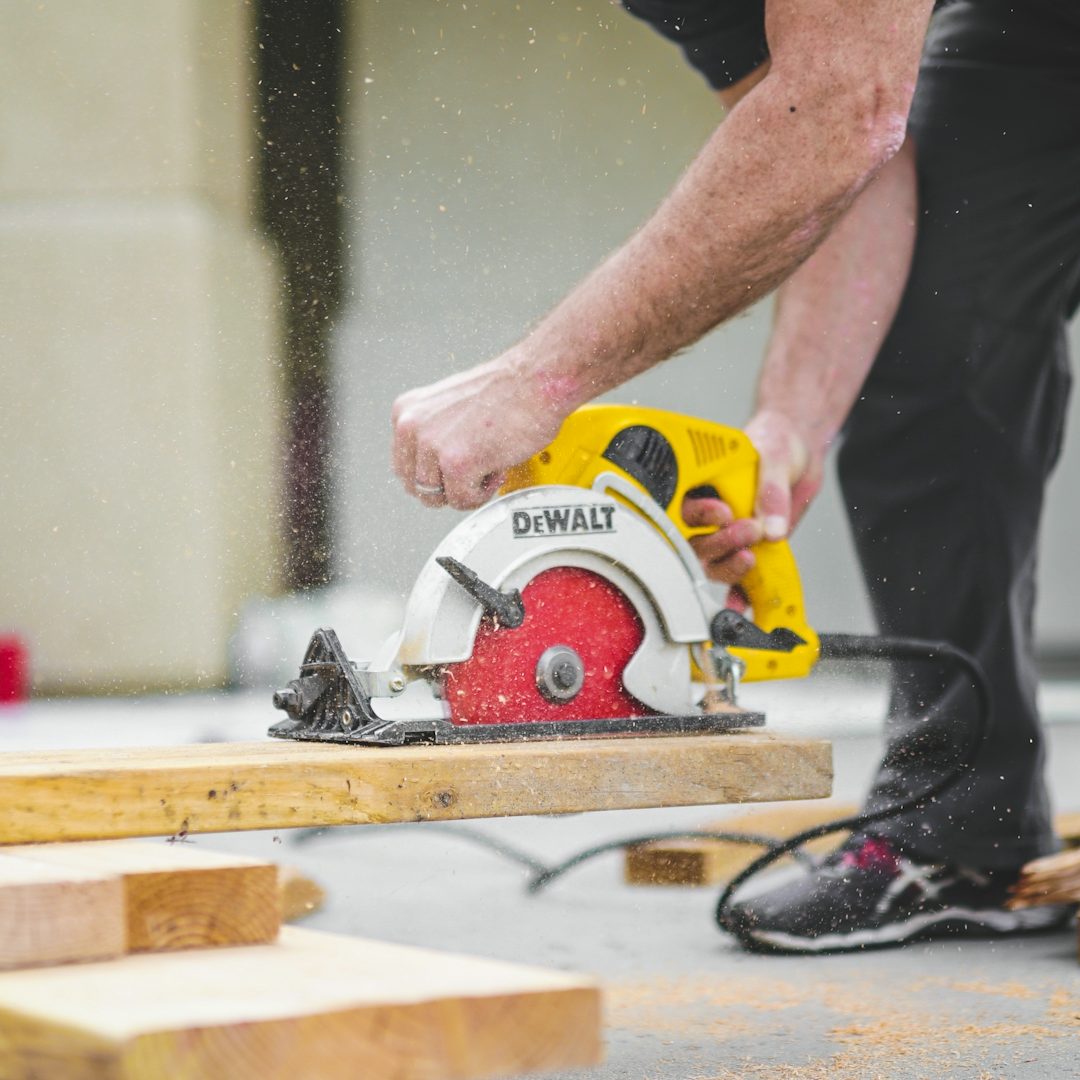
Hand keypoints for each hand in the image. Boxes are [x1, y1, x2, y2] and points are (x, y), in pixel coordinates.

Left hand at [391, 357, 566, 509]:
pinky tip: (495, 469)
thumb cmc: (505, 390)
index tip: (452, 472)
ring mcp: (432, 445)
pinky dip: (482, 494)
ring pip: (437, 497)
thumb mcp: (449, 406)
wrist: (535, 381)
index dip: (433, 474)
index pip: (404, 466)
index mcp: (407, 412)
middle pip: (417, 486)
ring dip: (465, 490)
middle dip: (446, 487)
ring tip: (486, 468)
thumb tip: (433, 465)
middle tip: (472, 474)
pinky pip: (462, 500)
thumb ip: (433, 433)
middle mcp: (412, 426)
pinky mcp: (457, 463)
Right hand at [682, 409, 822, 584]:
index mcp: (702, 484)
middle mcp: (709, 514)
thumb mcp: (775, 456)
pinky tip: (742, 603)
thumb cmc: (778, 442)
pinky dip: (738, 594)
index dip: (698, 516)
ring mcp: (726, 534)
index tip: (723, 512)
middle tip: (749, 530)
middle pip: (695, 542)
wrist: (801, 455)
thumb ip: (772, 491)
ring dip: (728, 566)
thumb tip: (772, 528)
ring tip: (750, 557)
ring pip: (712, 562)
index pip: (683, 507)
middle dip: (719, 543)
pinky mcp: (747, 549)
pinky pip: (737, 578)